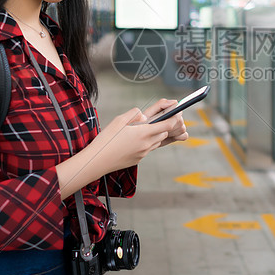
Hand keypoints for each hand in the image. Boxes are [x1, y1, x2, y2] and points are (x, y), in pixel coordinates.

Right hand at [57, 105, 187, 195]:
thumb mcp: (119, 120)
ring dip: (156, 134)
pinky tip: (135, 140)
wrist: (98, 161)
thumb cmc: (106, 140)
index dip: (174, 118)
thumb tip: (145, 115)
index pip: (167, 125)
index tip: (177, 113)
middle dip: (164, 126)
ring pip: (157, 141)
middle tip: (160, 118)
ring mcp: (143, 153)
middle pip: (164, 133)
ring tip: (145, 129)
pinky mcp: (138, 159)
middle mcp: (146, 144)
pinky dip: (147, 143)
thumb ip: (134, 114)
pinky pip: (148, 149)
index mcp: (143, 133)